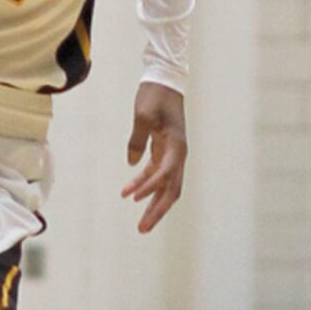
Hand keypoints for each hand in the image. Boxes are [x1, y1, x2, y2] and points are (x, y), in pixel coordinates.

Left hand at [123, 83, 186, 232]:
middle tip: (142, 229)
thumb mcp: (143, 114)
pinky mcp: (166, 151)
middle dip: (157, 211)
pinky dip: (146, 186)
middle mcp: (179, 154)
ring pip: (166, 187)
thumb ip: (137, 139)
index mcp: (177, 145)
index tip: (131, 197)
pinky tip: (131, 194)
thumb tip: (132, 164)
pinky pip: (158, 175)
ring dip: (153, 204)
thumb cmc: (155, 94)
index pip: (165, 173)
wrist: (165, 80)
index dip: (149, 187)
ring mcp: (174, 154)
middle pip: (171, 190)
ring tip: (141, 223)